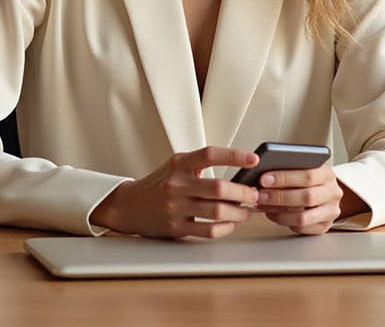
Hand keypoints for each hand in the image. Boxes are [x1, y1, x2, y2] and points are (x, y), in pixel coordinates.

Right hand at [90, 146, 259, 238]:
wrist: (130, 205)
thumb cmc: (160, 184)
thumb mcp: (176, 166)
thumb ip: (201, 165)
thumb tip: (240, 169)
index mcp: (179, 164)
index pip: (210, 154)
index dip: (234, 156)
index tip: (254, 160)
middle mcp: (176, 184)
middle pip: (218, 187)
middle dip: (243, 192)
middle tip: (254, 194)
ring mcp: (175, 207)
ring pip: (216, 211)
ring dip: (238, 212)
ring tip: (247, 211)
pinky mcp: (175, 227)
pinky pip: (208, 230)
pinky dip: (225, 228)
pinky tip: (230, 224)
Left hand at [254, 163, 362, 234]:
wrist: (325, 192)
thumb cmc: (309, 179)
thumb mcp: (304, 168)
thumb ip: (289, 170)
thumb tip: (264, 177)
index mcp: (327, 174)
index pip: (308, 175)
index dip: (285, 178)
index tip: (265, 179)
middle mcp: (333, 193)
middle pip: (306, 197)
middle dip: (279, 197)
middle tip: (260, 195)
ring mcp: (331, 211)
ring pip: (303, 217)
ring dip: (279, 213)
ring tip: (264, 207)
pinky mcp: (325, 226)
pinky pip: (302, 228)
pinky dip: (285, 222)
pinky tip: (274, 214)